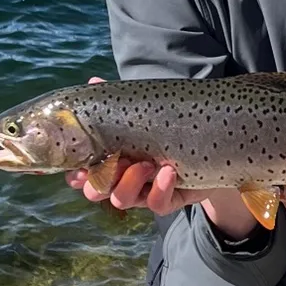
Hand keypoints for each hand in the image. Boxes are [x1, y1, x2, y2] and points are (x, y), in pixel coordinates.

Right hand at [64, 79, 257, 237]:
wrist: (211, 142)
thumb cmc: (169, 127)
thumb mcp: (144, 112)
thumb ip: (118, 101)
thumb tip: (94, 81)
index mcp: (110, 158)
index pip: (82, 173)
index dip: (75, 174)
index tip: (78, 166)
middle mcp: (123, 179)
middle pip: (96, 192)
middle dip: (99, 181)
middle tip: (116, 162)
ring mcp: (144, 191)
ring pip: (122, 199)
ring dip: (129, 182)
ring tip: (146, 164)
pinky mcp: (169, 200)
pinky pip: (157, 204)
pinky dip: (160, 188)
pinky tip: (168, 171)